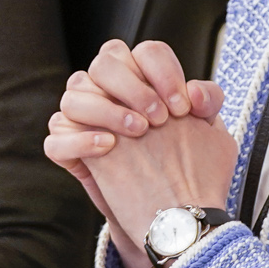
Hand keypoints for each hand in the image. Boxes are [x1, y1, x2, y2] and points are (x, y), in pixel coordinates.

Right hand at [44, 40, 236, 267]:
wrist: (172, 214)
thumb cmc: (188, 167)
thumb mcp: (211, 134)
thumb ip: (209, 102)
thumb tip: (195, 92)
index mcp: (143, 80)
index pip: (145, 52)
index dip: (163, 72)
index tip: (182, 105)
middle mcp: (109, 93)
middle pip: (105, 63)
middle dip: (133, 86)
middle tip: (159, 118)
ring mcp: (84, 121)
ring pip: (74, 95)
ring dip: (106, 108)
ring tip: (138, 132)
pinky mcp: (69, 152)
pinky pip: (56, 138)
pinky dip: (80, 139)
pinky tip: (109, 147)